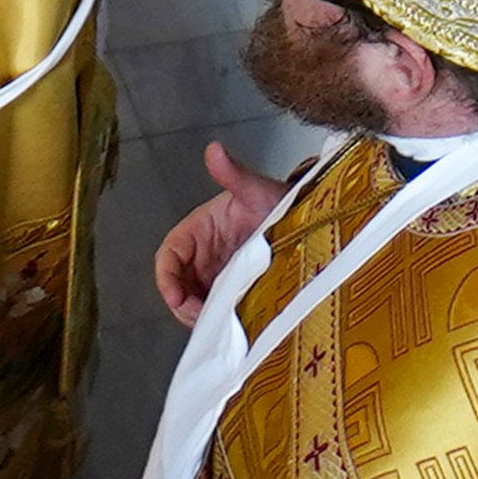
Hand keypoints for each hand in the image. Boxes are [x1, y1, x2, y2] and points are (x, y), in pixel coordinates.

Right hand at [155, 142, 287, 326]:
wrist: (310, 222)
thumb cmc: (280, 203)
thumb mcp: (257, 191)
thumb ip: (235, 175)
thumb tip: (214, 149)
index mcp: (201, 229)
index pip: (170, 255)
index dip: (167, 278)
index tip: (176, 297)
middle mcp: (205, 255)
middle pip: (179, 285)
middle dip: (184, 306)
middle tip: (205, 320)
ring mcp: (220, 276)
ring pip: (197, 302)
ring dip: (202, 317)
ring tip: (222, 327)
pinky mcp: (237, 293)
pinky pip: (220, 311)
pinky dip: (221, 322)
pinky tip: (235, 328)